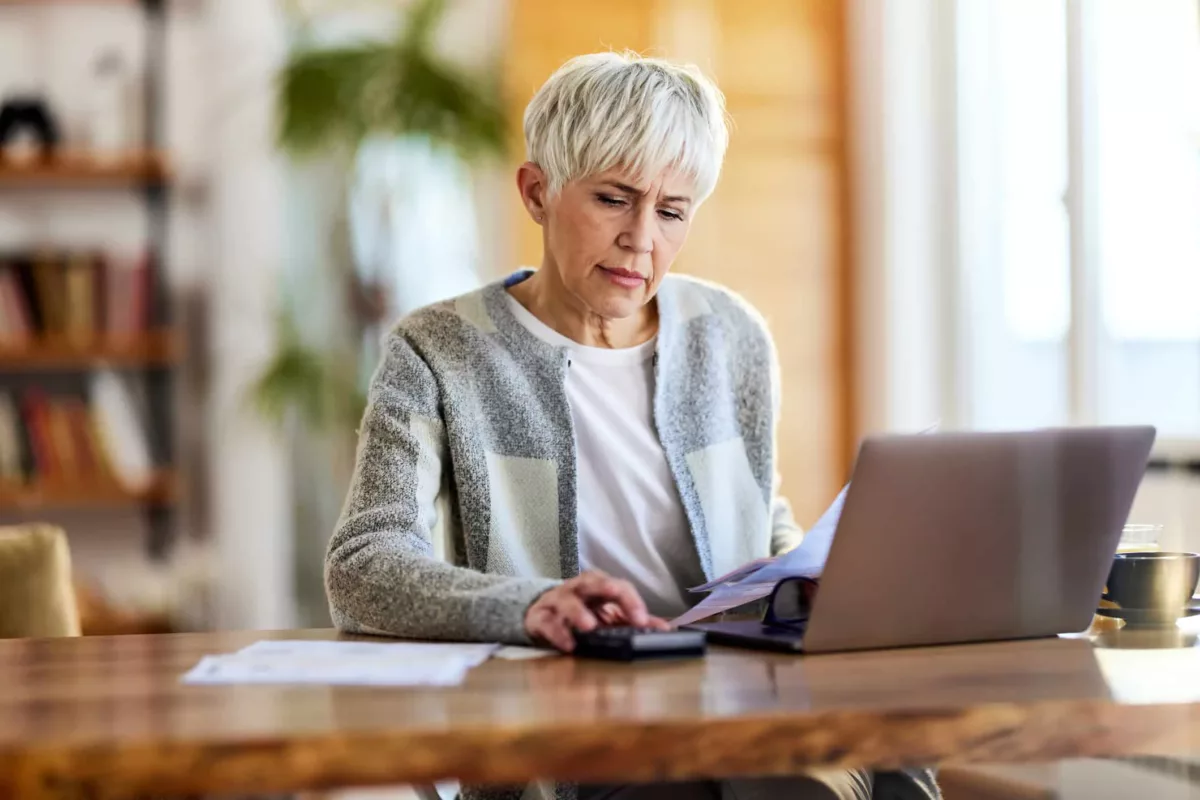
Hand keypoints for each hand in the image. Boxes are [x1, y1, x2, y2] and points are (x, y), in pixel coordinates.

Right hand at [524, 570, 671, 651]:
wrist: (542, 616)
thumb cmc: (581, 612)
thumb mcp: (608, 616)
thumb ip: (632, 621)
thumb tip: (665, 630)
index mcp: (599, 586)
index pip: (618, 586)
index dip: (631, 600)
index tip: (642, 620)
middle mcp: (578, 589)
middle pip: (591, 581)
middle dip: (605, 587)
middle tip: (615, 594)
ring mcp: (557, 601)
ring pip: (566, 600)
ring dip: (578, 611)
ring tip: (589, 626)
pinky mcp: (540, 617)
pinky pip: (547, 622)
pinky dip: (557, 633)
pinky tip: (568, 645)